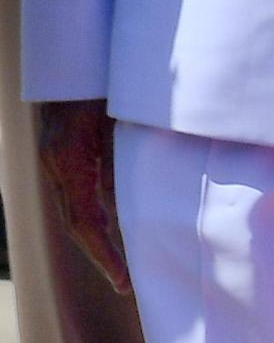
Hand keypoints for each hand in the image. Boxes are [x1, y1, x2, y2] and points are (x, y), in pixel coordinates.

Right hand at [37, 100, 127, 295]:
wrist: (76, 59)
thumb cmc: (103, 83)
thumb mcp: (120, 120)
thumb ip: (128, 155)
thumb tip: (145, 192)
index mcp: (70, 161)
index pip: (84, 221)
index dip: (103, 253)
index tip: (123, 278)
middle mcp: (59, 165)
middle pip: (78, 222)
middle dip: (101, 254)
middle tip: (125, 283)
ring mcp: (58, 161)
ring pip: (77, 209)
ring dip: (99, 237)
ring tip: (122, 266)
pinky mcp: (66, 155)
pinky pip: (79, 192)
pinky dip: (97, 212)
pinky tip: (113, 224)